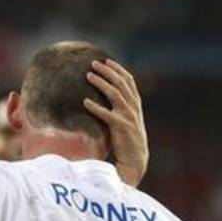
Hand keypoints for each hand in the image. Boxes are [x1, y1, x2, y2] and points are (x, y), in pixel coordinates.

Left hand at [84, 59, 147, 186]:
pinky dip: (95, 107)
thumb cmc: (128, 141)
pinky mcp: (120, 127)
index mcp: (136, 105)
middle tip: (94, 63)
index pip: (129, 81)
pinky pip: (106, 114)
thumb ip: (121, 109)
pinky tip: (85, 102)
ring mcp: (128, 117)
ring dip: (101, 83)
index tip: (107, 61)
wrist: (136, 159)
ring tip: (88, 75)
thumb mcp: (128, 121)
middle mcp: (133, 108)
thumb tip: (107, 99)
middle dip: (108, 71)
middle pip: (121, 83)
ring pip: (115, 94)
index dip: (118, 69)